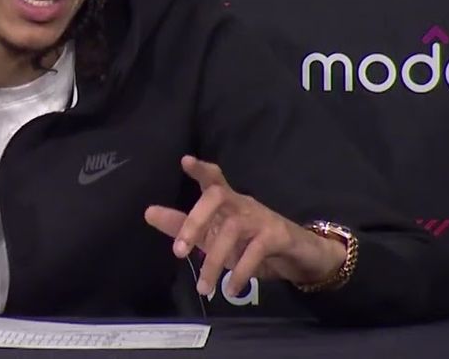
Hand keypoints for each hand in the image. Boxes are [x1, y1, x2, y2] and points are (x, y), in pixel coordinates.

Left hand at [144, 156, 347, 297]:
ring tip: (203, 287)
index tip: (185, 161)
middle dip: (194, 221)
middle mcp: (242, 204)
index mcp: (227, 201)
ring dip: (214, 261)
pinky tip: (230, 288)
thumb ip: (182, 226)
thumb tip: (148, 213)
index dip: (200, 170)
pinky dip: (241, 272)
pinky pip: (255, 252)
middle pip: (217, 196)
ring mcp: (261, 218)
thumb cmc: (251, 242)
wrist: (300, 257)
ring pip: (232, 230)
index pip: (213, 178)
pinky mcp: (278, 236)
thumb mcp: (213, 236)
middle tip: (178, 251)